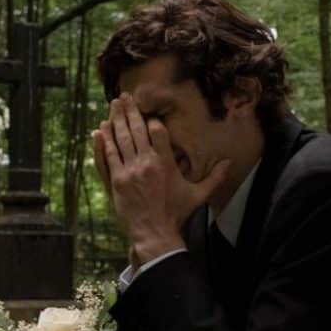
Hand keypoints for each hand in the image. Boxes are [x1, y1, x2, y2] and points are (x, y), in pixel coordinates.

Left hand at [92, 94, 230, 263]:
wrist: (154, 233)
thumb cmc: (177, 214)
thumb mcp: (198, 195)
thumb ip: (214, 177)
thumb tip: (229, 163)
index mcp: (166, 163)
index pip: (158, 131)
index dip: (153, 121)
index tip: (150, 115)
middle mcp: (147, 163)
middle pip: (136, 129)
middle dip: (130, 111)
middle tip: (125, 96)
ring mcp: (129, 170)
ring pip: (121, 138)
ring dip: (116, 119)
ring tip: (114, 105)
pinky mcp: (117, 180)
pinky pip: (109, 155)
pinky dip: (104, 141)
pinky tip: (101, 128)